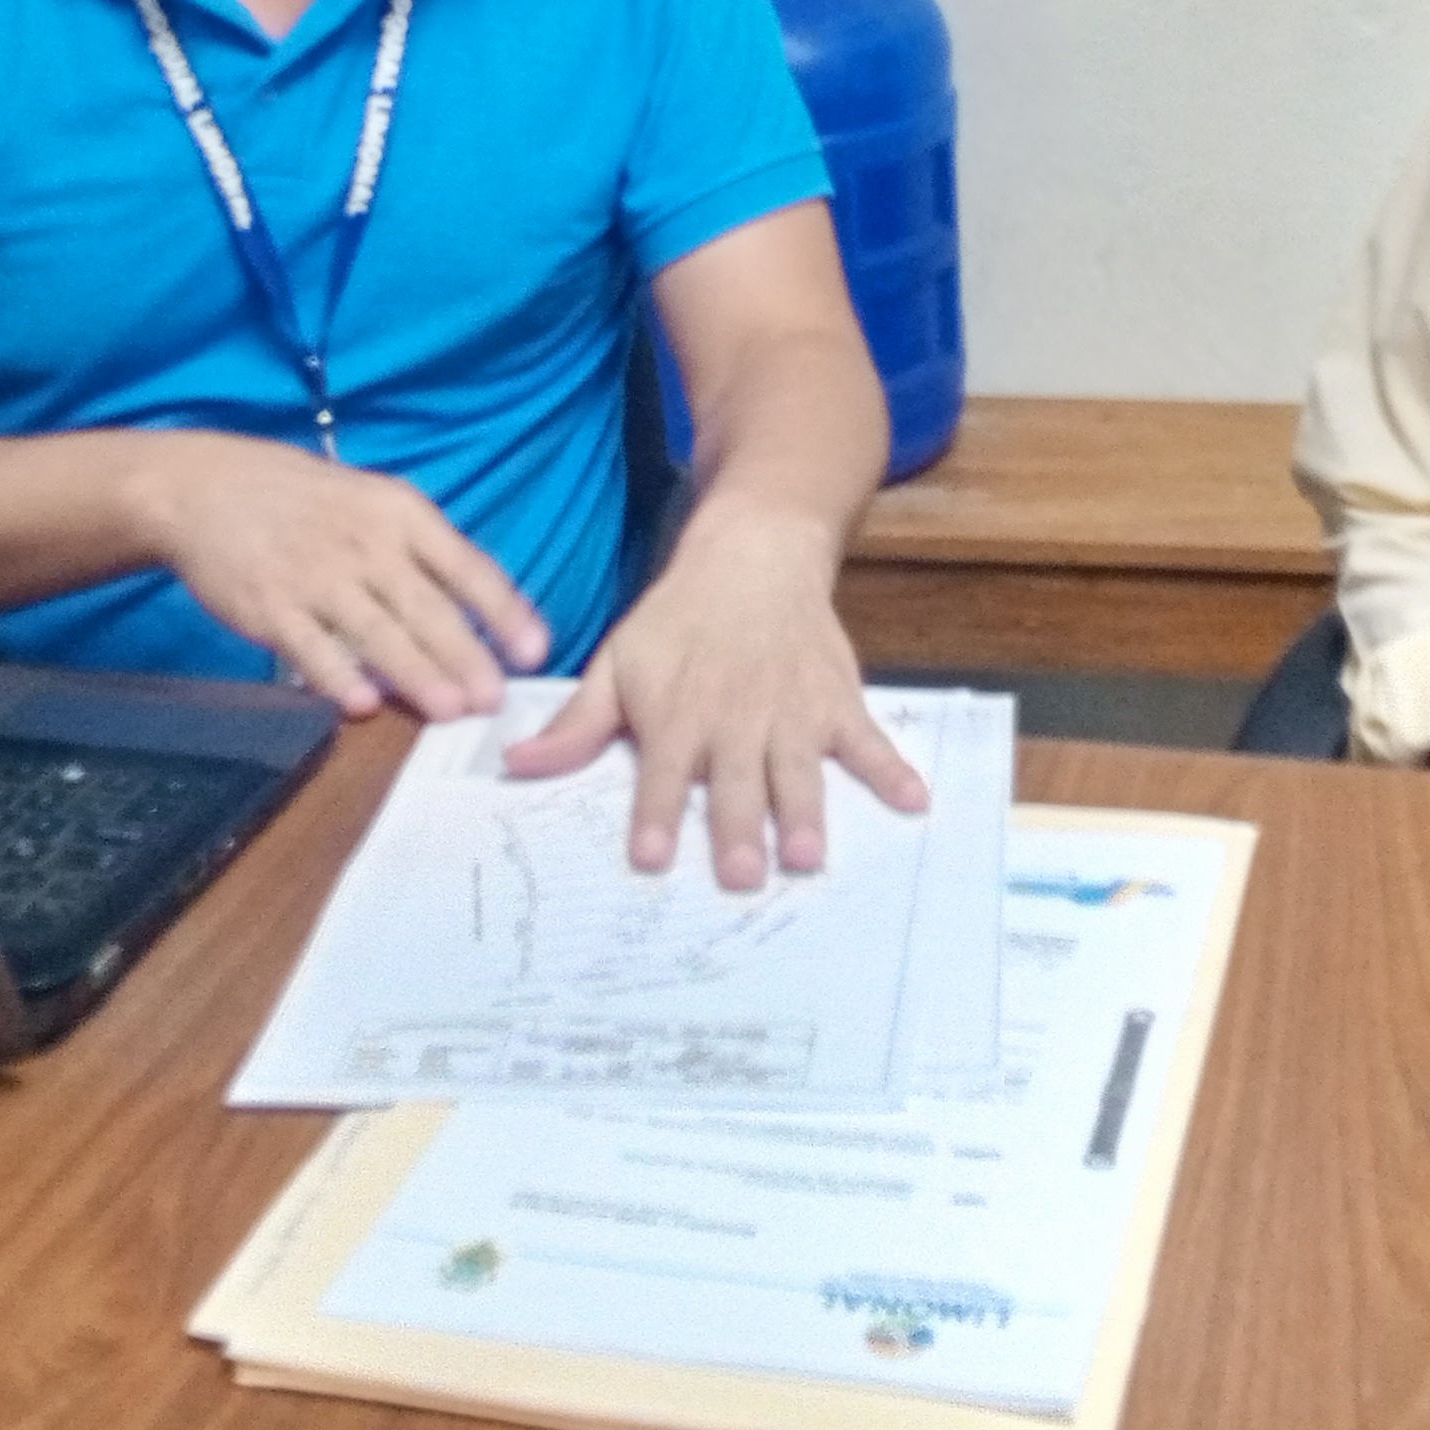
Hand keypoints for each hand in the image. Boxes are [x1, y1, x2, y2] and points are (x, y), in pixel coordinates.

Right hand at [129, 433, 546, 717]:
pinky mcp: (270, 607)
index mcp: (400, 514)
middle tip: (495, 700)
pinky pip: (310, 648)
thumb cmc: (309, 501)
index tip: (536, 649)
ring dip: (415, 673)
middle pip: (426, 606)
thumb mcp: (376, 503)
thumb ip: (423, 554)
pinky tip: (362, 704)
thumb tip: (481, 614)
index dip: (504, 610)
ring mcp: (315, 576)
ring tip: (449, 709)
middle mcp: (365, 543)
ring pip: (375, 632)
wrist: (208, 488)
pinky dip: (336, 676)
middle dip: (466, 656)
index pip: (466, 565)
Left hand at [500, 507, 926, 887]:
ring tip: (808, 855)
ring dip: (805, 812)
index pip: (663, 772)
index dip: (657, 813)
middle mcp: (735, 718)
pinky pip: (868, 739)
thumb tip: (516, 765)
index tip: (651, 857)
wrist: (754, 554)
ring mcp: (792, 711)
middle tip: (741, 876)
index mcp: (678, 713)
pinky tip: (914, 802)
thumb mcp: (618, 661)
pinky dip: (892, 770)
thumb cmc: (678, 621)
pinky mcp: (836, 701)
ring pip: (797, 769)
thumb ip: (577, 723)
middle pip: (735, 781)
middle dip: (738, 827)